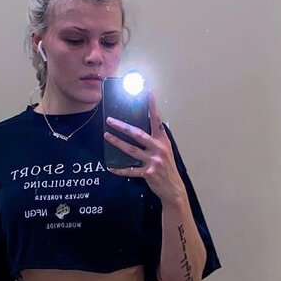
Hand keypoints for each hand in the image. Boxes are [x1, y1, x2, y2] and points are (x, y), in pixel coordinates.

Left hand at [103, 89, 184, 204]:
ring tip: (106, 136)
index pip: (157, 120)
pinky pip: (130, 170)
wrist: (174, 189)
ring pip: (131, 150)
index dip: (152, 106)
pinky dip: (119, 169)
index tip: (148, 92)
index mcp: (163, 141)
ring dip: (117, 142)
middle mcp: (159, 149)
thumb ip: (155, 140)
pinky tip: (110, 167)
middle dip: (122, 126)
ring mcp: (153, 161)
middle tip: (110, 120)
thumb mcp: (165, 151)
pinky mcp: (148, 173)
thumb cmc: (168, 168)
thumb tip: (140, 130)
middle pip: (138, 134)